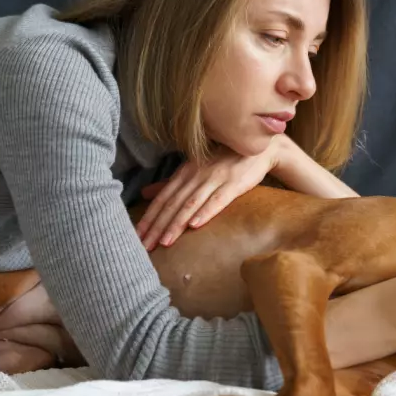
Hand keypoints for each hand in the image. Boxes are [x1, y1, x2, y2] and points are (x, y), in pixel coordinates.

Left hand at [136, 141, 282, 249]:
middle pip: (172, 204)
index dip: (148, 218)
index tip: (137, 236)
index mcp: (184, 173)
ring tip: (164, 242)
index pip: (162, 199)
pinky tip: (195, 225)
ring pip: (190, 204)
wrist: (257, 148)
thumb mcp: (194, 169)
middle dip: (157, 227)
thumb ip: (170, 183)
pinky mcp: (234, 184)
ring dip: (176, 224)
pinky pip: (217, 200)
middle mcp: (196, 175)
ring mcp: (214, 179)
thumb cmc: (224, 160)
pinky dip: (205, 212)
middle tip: (144, 247)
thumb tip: (145, 193)